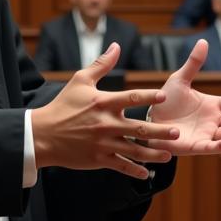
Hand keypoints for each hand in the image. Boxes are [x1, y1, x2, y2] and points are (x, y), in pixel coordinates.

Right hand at [31, 43, 178, 179]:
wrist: (43, 134)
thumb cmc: (63, 105)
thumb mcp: (80, 81)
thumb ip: (101, 64)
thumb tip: (116, 46)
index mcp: (103, 103)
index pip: (130, 98)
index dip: (148, 97)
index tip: (164, 96)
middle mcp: (105, 124)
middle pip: (138, 128)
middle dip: (159, 132)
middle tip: (177, 133)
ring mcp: (103, 143)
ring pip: (133, 151)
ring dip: (152, 154)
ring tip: (169, 155)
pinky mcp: (98, 158)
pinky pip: (120, 165)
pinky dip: (134, 171)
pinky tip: (147, 174)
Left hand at [145, 39, 220, 154]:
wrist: (149, 120)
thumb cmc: (166, 101)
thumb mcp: (179, 80)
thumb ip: (193, 64)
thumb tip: (204, 41)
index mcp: (213, 105)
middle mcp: (213, 120)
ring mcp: (206, 134)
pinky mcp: (195, 146)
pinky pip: (209, 147)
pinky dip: (218, 147)